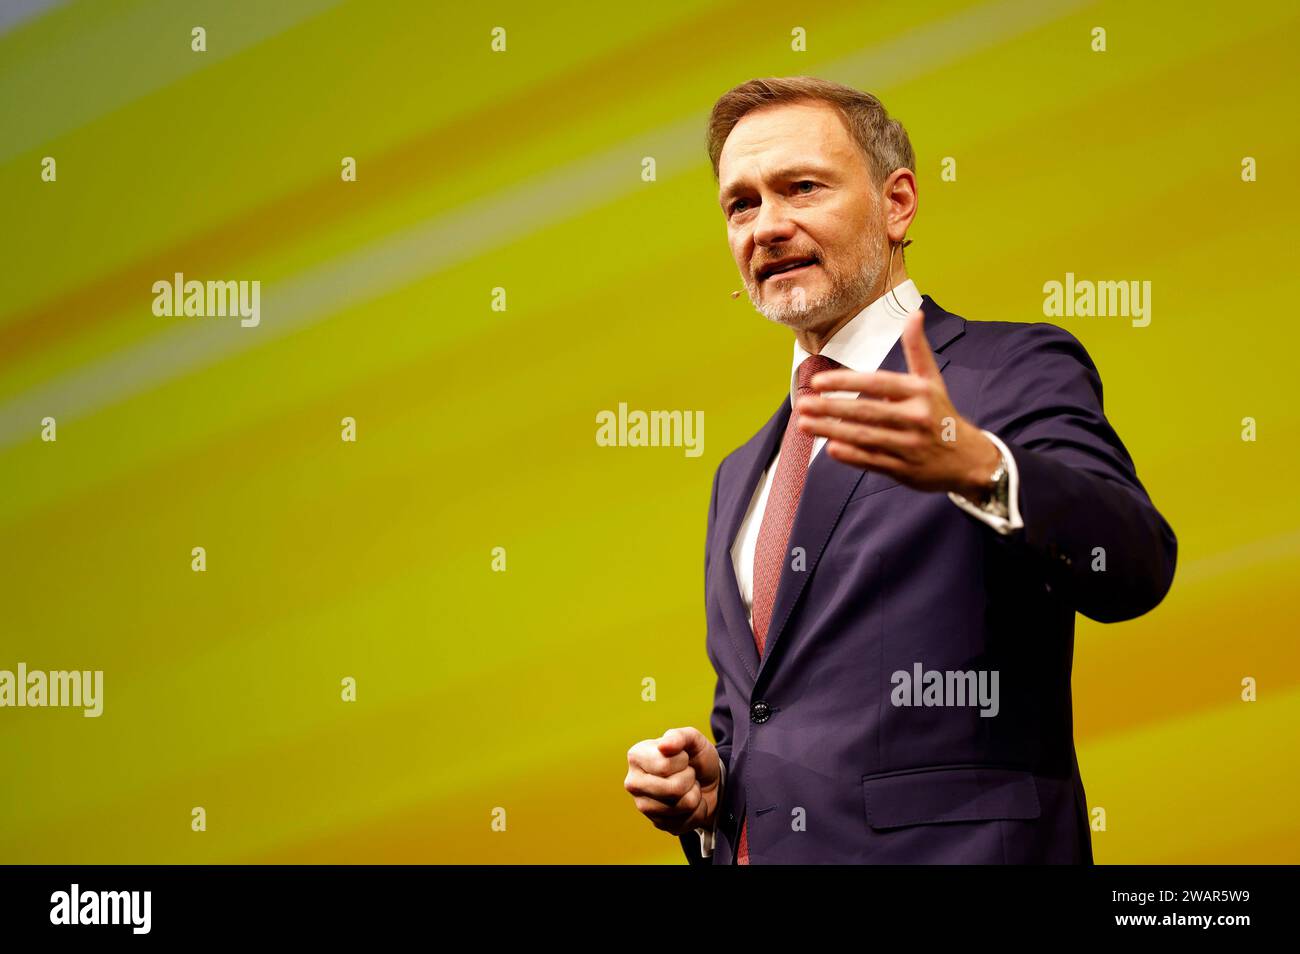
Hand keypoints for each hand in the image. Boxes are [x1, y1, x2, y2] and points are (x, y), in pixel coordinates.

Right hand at [624, 727, 720, 836]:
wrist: (709, 780)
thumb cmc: (695, 756)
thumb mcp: (692, 739)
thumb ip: (679, 736)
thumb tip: (664, 745)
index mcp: (636, 756)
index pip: (664, 766)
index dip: (682, 761)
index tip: (683, 757)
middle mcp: (633, 783)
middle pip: (673, 789)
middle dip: (690, 779)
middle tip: (688, 773)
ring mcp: (644, 806)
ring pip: (682, 805)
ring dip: (695, 794)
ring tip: (688, 786)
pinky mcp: (658, 824)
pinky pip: (687, 821)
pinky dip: (697, 810)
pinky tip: (690, 802)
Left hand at [795, 308, 999, 496]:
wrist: (970, 459)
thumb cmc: (941, 414)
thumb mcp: (932, 380)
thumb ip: (917, 349)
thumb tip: (915, 313)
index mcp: (919, 392)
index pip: (876, 383)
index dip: (845, 382)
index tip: (817, 382)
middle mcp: (915, 418)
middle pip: (866, 412)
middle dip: (829, 408)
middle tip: (801, 404)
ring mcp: (909, 445)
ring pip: (864, 437)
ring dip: (831, 431)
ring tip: (804, 425)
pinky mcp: (904, 469)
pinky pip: (873, 461)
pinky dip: (851, 456)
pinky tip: (830, 449)